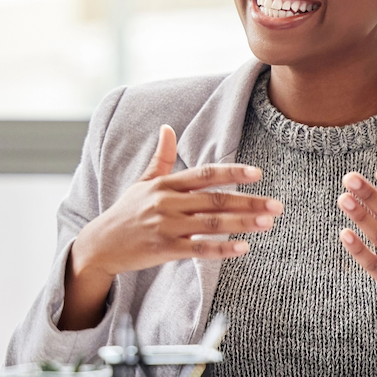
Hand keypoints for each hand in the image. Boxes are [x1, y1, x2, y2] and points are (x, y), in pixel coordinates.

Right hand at [61, 125, 282, 329]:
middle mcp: (167, 202)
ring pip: (211, 223)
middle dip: (249, 202)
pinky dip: (222, 249)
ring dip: (242, 223)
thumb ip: (160, 158)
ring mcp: (166, 226)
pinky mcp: (164, 249)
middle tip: (277, 205)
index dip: (232, 172)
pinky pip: (198, 249)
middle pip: (215, 199)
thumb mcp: (141, 182)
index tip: (257, 173)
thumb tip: (167, 128)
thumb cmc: (126, 213)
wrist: (100, 245)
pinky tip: (243, 248)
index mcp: (165, 184)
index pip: (205, 174)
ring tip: (268, 223)